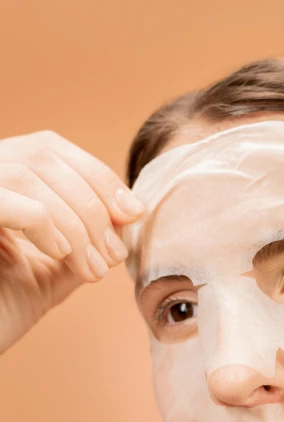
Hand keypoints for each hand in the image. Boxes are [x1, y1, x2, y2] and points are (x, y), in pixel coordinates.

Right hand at [0, 130, 144, 354]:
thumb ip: (81, 242)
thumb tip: (123, 221)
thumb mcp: (51, 271)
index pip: (50, 150)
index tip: (132, 213)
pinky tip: (59, 254)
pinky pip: (7, 202)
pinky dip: (44, 224)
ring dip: (76, 223)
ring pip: (29, 176)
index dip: (98, 176)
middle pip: (43, 156)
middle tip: (113, 253)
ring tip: (93, 266)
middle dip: (93, 204)